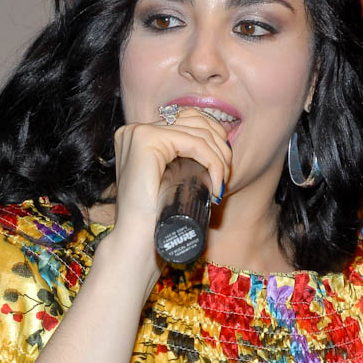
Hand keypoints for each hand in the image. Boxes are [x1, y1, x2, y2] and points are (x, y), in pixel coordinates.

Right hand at [102, 107, 231, 292]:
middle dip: (220, 147)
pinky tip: (217, 183)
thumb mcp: (170, 179)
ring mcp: (139, 132)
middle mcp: (136, 130)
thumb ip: (181, 160)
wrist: (137, 242)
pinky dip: (213, 162)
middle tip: (226, 178)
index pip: (188, 120)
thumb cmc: (156, 217)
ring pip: (199, 133)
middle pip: (196, 121)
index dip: (214, 139)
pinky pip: (195, 143)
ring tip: (222, 183)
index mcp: (140, 136)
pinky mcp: (147, 139)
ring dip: (220, 158)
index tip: (224, 170)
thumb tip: (220, 146)